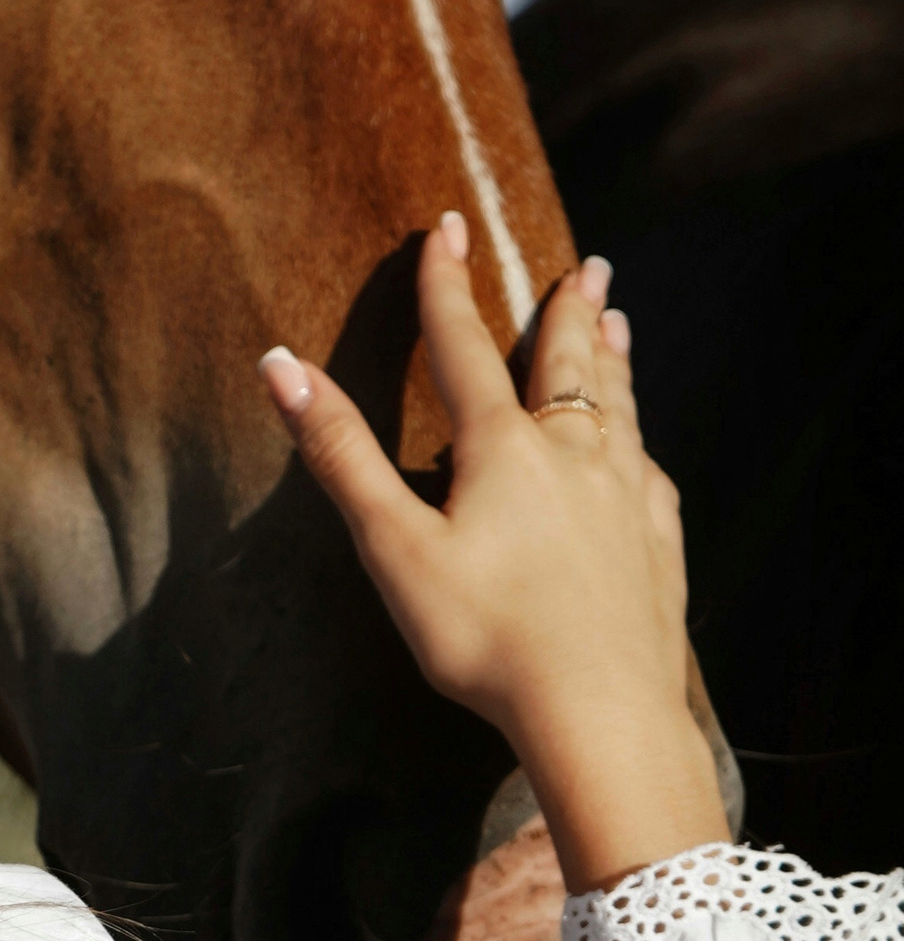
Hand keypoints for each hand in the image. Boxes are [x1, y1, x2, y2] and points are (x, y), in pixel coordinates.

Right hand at [259, 216, 727, 892]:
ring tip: (617, 323)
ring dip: (613, 360)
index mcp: (502, 449)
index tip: (446, 228)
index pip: (465, 346)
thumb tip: (282, 367)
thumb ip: (342, 456)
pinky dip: (641, 446)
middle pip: (568, 364)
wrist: (600, 712)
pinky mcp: (659, 543)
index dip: (448, 286)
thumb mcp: (395, 549)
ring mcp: (627, 497)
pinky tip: (643, 453)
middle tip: (585, 266)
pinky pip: (651, 475)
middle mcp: (574, 455)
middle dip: (567, 309)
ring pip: (620, 407)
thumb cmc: (485, 638)